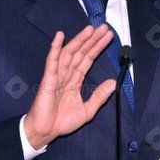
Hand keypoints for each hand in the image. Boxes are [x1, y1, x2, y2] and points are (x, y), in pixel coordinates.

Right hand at [24, 24, 116, 148]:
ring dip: (79, 40)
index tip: (107, 37)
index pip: (88, 59)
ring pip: (69, 53)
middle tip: (103, 27)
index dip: (97, 47)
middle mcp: (66, 74)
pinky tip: (60, 36)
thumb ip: (99, 96)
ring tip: (90, 29)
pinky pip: (52, 61)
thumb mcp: (87, 110)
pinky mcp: (48, 79)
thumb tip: (113, 83)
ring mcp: (57, 75)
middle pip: (81, 52)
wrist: (46, 132)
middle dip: (92, 40)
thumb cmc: (62, 121)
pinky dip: (55, 48)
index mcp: (75, 80)